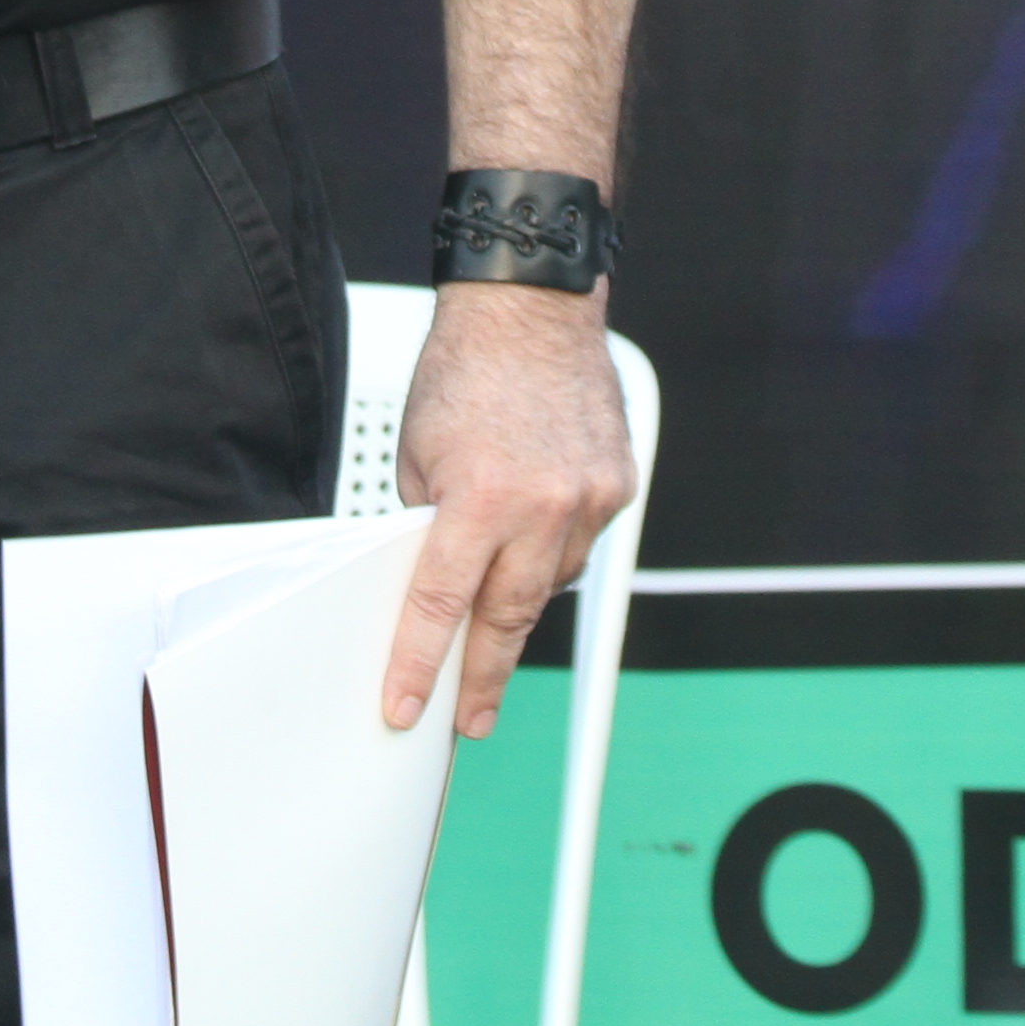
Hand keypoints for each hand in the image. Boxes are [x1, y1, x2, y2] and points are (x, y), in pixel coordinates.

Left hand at [378, 279, 633, 736]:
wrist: (532, 306)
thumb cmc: (467, 369)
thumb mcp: (417, 455)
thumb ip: (428, 523)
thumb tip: (435, 580)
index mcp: (480, 497)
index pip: (441, 605)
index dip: (418, 664)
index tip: (406, 706)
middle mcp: (542, 505)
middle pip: (508, 620)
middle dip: (483, 676)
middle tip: (468, 719)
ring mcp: (589, 497)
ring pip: (552, 584)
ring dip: (520, 605)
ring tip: (494, 621)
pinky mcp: (619, 485)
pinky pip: (582, 545)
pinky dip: (555, 552)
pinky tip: (534, 539)